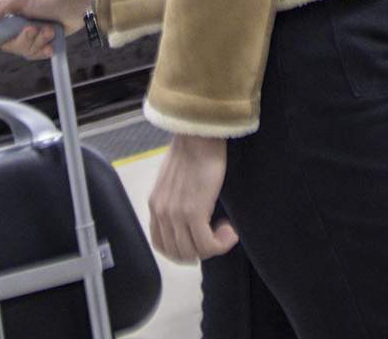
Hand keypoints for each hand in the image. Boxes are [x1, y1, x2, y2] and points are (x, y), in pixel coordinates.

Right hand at [0, 0, 93, 60]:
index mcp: (6, 12)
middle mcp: (15, 23)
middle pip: (8, 46)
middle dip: (23, 40)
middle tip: (34, 28)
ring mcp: (30, 32)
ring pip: (23, 51)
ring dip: (38, 41)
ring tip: (49, 29)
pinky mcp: (43, 39)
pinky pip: (37, 54)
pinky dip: (44, 49)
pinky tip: (51, 43)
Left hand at [146, 134, 238, 264]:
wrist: (199, 135)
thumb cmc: (193, 150)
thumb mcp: (174, 180)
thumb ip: (175, 200)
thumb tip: (189, 215)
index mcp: (156, 206)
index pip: (161, 245)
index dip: (182, 249)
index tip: (200, 239)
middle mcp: (162, 213)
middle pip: (178, 253)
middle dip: (200, 251)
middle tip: (217, 236)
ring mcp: (176, 215)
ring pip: (193, 252)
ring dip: (213, 248)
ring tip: (226, 232)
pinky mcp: (194, 212)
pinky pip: (208, 245)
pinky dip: (222, 244)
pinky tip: (231, 232)